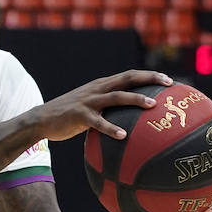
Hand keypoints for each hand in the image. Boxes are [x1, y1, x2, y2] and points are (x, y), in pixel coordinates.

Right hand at [41, 70, 172, 141]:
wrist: (42, 119)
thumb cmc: (69, 117)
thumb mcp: (90, 108)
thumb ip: (107, 110)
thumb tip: (127, 123)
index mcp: (102, 85)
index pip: (130, 75)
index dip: (149, 75)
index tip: (168, 80)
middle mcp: (98, 89)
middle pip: (128, 79)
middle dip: (149, 79)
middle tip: (169, 84)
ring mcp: (89, 101)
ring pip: (117, 96)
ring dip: (135, 99)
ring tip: (152, 105)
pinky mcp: (79, 115)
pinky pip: (98, 122)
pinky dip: (111, 128)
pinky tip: (123, 136)